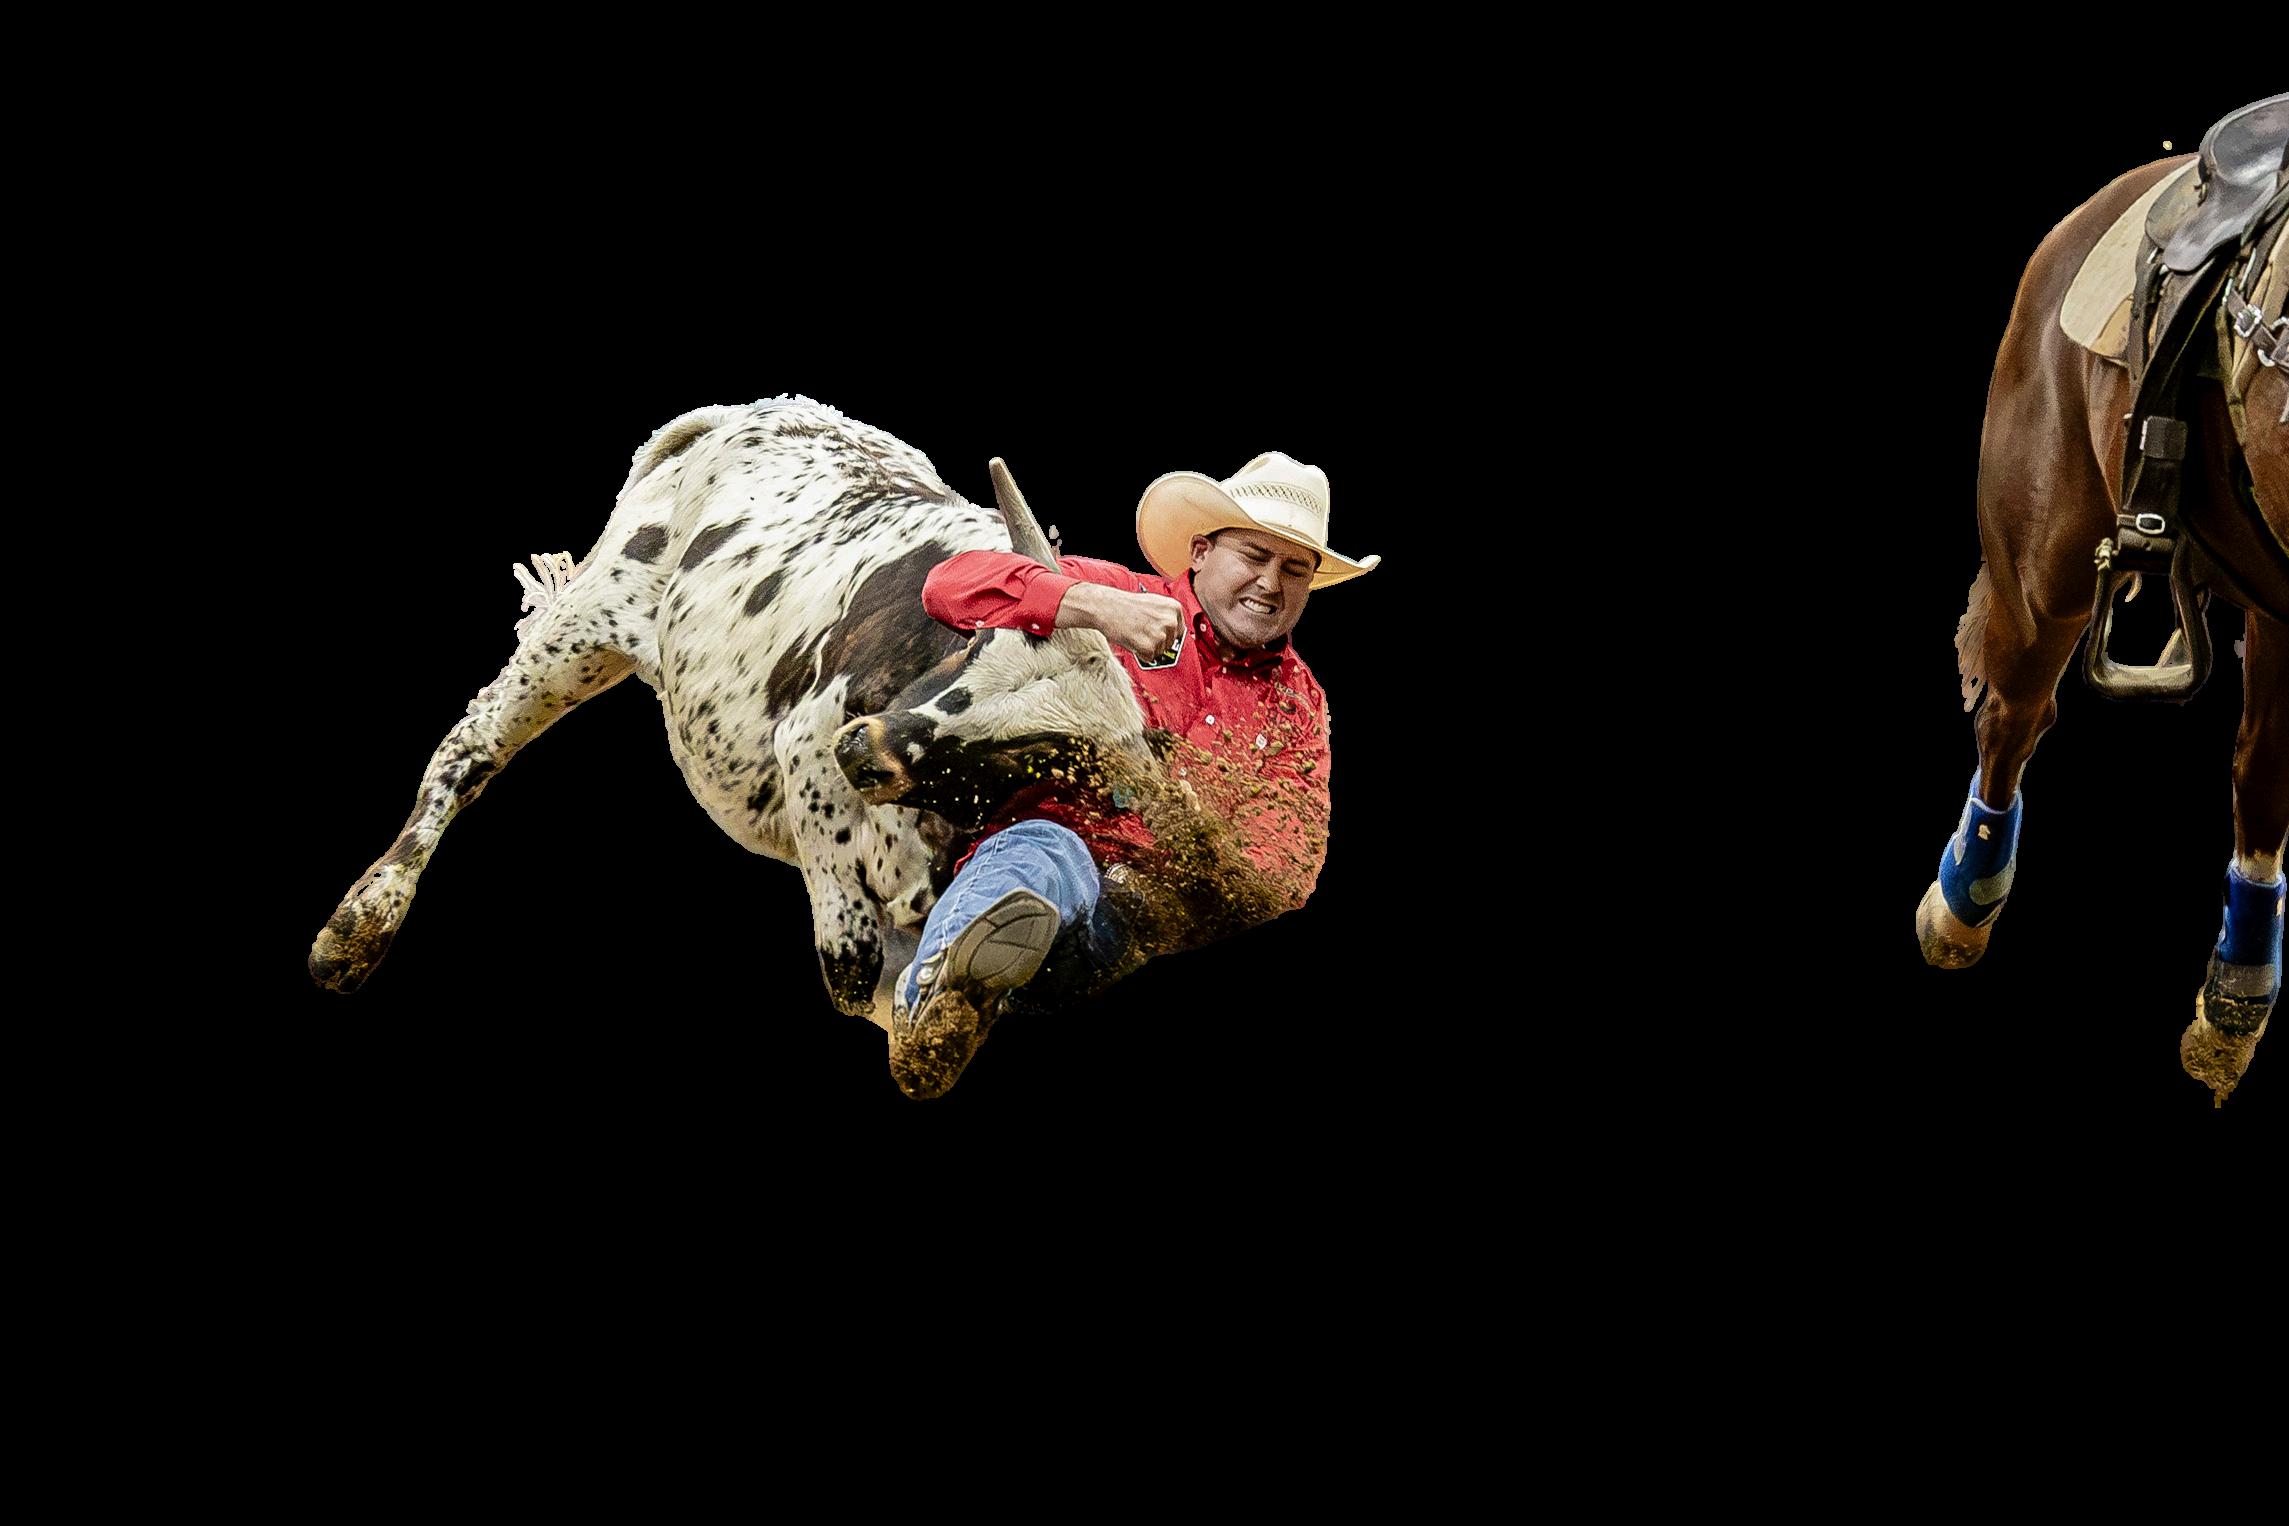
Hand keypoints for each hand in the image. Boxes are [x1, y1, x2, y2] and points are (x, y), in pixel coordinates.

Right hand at [1059, 583, 1183, 659]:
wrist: (1106, 607)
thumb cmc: (1126, 605)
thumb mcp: (1154, 604)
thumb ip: (1166, 617)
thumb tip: (1174, 635)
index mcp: (1174, 608)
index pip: (1178, 631)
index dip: (1164, 634)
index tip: (1153, 630)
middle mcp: (1171, 621)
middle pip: (1169, 643)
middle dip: (1156, 641)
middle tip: (1140, 629)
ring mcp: (1160, 635)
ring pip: (1159, 652)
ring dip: (1147, 646)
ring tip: (1135, 632)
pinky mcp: (1149, 647)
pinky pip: (1149, 657)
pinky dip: (1139, 652)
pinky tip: (1132, 639)